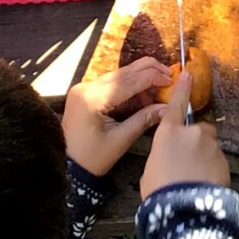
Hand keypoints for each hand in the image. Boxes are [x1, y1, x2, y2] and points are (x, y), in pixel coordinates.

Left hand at [63, 58, 170, 176]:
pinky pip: (111, 82)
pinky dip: (128, 84)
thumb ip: (143, 119)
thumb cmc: (92, 158)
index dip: (153, 78)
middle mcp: (87, 87)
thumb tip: (167, 107)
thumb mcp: (120, 140)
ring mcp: (84, 87)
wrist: (66, 166)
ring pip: (119, 74)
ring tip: (159, 86)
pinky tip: (142, 92)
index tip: (172, 79)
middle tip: (169, 75)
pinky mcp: (85, 92)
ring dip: (140, 78)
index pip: (130, 81)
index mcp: (93, 98)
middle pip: (124, 71)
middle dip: (149, 71)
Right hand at [139, 73, 230, 199]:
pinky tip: (204, 187)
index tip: (188, 73)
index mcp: (168, 133)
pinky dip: (212, 171)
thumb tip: (167, 160)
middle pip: (197, 131)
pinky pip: (217, 162)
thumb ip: (160, 158)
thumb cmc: (159, 192)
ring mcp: (211, 146)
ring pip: (208, 147)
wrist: (186, 210)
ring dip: (204, 158)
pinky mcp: (224, 161)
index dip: (182, 89)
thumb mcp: (149, 172)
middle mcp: (192, 133)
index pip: (176, 105)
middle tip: (185, 165)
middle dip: (195, 143)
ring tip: (194, 181)